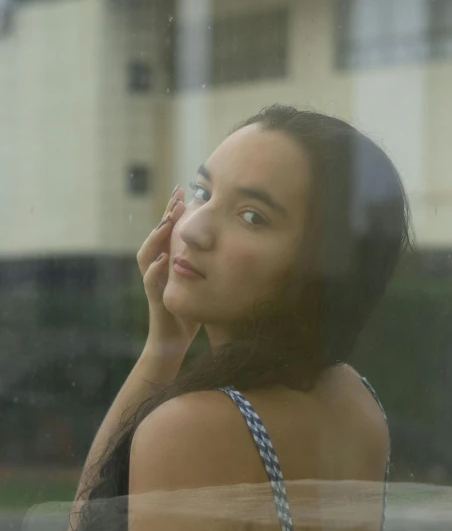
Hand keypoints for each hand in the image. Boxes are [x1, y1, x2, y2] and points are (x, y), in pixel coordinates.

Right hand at [136, 186, 199, 356]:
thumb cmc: (188, 309)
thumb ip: (205, 262)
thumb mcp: (199, 280)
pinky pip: (150, 283)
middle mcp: (157, 268)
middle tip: (176, 198)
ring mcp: (153, 283)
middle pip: (155, 236)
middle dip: (165, 216)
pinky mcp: (154, 300)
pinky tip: (163, 259)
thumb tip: (227, 241)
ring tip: (167, 223)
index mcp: (168, 261)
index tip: (183, 189)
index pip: (168, 231)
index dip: (174, 210)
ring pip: (146, 255)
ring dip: (155, 238)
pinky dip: (155, 271)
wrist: (173, 341)